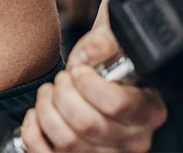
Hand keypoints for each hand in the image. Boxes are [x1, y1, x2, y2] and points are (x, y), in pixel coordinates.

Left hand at [20, 26, 166, 152]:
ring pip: (67, 142)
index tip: (78, 69)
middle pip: (88, 124)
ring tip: (49, 92)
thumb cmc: (109, 63)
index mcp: (149, 111)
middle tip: (62, 78)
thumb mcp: (113, 42)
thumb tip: (92, 52)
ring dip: (47, 110)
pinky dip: (33, 132)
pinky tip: (38, 114)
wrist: (98, 80)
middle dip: (64, 93)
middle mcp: (132, 140)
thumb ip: (105, 40)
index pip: (117, 103)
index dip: (88, 82)